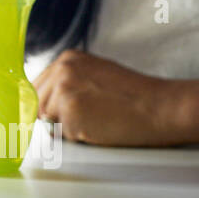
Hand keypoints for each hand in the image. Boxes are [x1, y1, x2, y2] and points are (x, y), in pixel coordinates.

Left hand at [34, 48, 184, 145]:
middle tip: (90, 118)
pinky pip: (62, 135)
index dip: (49, 107)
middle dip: (57, 118)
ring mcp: (64, 88)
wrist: (161, 107)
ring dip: (67, 128)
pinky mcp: (71, 109)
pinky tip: (101, 128)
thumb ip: (70, 84)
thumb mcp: (97, 76)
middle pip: (39, 105)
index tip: (63, 115)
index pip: (37, 88)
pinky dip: (79, 138)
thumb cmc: (135, 97)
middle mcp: (62, 69)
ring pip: (48, 121)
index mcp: (67, 59)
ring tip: (97, 121)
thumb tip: (47, 104)